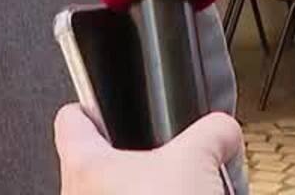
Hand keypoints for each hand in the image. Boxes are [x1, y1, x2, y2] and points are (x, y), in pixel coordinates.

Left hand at [55, 105, 241, 194]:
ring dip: (138, 194)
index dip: (92, 108)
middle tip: (159, 160)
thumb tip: (223, 131)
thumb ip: (212, 132)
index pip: (71, 119)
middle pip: (94, 163)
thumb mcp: (199, 161)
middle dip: (131, 163)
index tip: (105, 109)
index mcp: (85, 164)